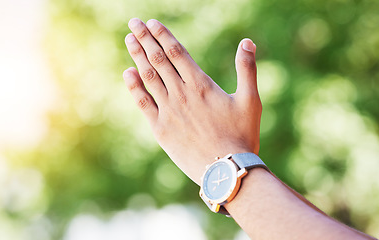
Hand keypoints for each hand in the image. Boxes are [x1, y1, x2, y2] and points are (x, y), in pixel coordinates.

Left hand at [123, 18, 261, 183]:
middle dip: (145, 39)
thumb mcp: (250, 100)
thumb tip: (247, 42)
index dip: (163, 35)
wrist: (225, 170)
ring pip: (148, 77)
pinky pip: (143, 103)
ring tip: (129, 39)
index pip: (176, 52)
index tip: (151, 23)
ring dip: (137, 56)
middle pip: (158, 60)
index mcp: (201, 85)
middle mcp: (181, 94)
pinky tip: (127, 73)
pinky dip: (134, 87)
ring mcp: (168, 111)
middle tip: (133, 23)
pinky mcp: (160, 128)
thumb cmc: (242, 136)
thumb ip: (247, 69)